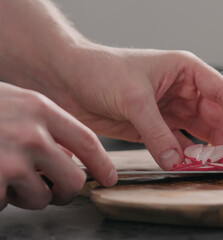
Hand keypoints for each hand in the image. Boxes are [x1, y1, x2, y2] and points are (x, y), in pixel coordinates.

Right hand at [0, 82, 116, 209]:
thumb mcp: (14, 103)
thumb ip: (43, 124)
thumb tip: (69, 153)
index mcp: (40, 109)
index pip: (87, 141)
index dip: (102, 164)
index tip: (109, 178)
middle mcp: (32, 134)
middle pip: (74, 179)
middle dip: (64, 190)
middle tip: (51, 188)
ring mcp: (11, 160)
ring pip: (42, 198)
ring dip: (26, 196)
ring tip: (3, 175)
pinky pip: (7, 204)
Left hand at [50, 46, 222, 169]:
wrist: (68, 79)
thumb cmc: (102, 70)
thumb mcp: (134, 98)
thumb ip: (157, 133)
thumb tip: (177, 162)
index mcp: (186, 71)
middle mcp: (184, 90)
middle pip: (220, 117)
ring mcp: (172, 109)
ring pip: (205, 132)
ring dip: (222, 150)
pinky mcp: (158, 127)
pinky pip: (183, 144)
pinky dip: (194, 157)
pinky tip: (207, 167)